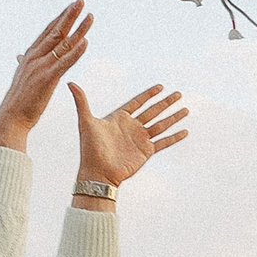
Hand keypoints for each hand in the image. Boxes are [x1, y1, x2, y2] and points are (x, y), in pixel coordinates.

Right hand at [0, 2, 90, 151]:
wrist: (10, 117)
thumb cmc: (18, 100)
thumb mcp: (22, 77)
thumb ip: (24, 64)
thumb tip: (20, 55)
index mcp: (30, 56)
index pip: (47, 32)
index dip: (59, 18)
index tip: (70, 6)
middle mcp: (35, 57)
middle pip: (56, 31)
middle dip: (69, 15)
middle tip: (80, 0)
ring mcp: (41, 67)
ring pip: (63, 43)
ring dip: (78, 29)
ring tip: (90, 16)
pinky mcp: (48, 79)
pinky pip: (65, 63)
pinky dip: (76, 52)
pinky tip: (86, 43)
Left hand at [70, 82, 188, 192]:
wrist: (97, 173)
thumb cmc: (89, 149)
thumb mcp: (86, 122)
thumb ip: (81, 102)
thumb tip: (70, 82)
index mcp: (119, 118)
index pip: (138, 102)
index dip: (149, 94)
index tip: (160, 86)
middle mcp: (131, 127)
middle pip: (153, 111)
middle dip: (166, 102)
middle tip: (178, 93)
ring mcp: (140, 139)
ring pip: (161, 124)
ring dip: (173, 117)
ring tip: (185, 109)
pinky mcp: (146, 151)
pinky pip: (163, 142)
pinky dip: (174, 137)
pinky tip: (185, 131)